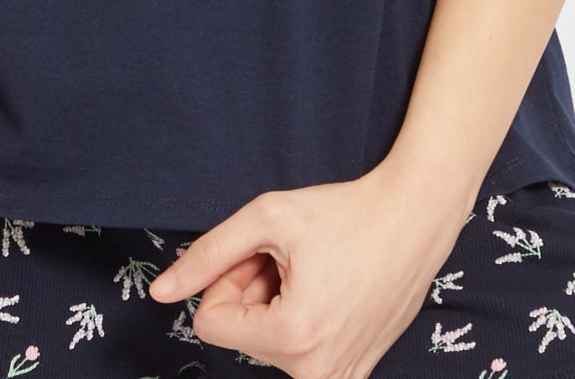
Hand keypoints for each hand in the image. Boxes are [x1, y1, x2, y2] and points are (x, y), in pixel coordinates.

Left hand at [147, 160, 472, 378]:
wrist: (414, 218)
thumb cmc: (344, 212)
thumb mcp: (267, 218)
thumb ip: (207, 255)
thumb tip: (160, 292)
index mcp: (292, 338)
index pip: (210, 322)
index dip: (227, 279)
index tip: (260, 255)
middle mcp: (316, 374)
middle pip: (242, 335)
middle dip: (254, 292)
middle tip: (292, 259)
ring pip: (269, 344)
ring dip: (278, 304)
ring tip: (314, 272)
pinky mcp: (353, 375)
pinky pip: (300, 354)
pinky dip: (302, 320)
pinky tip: (328, 288)